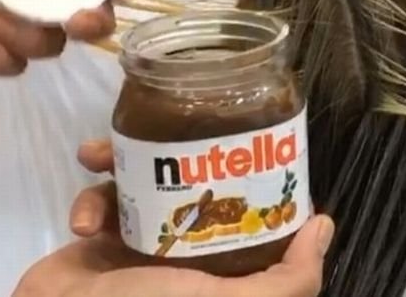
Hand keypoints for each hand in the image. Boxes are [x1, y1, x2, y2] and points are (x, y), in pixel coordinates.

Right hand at [14, 140, 333, 296]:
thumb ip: (285, 281)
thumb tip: (325, 225)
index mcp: (222, 268)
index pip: (252, 214)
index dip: (255, 176)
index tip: (250, 137)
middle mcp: (188, 254)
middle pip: (197, 185)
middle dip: (181, 153)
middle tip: (171, 125)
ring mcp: (144, 244)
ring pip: (147, 181)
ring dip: (121, 163)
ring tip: (100, 155)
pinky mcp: (104, 239)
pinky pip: (104, 201)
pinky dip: (89, 200)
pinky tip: (81, 217)